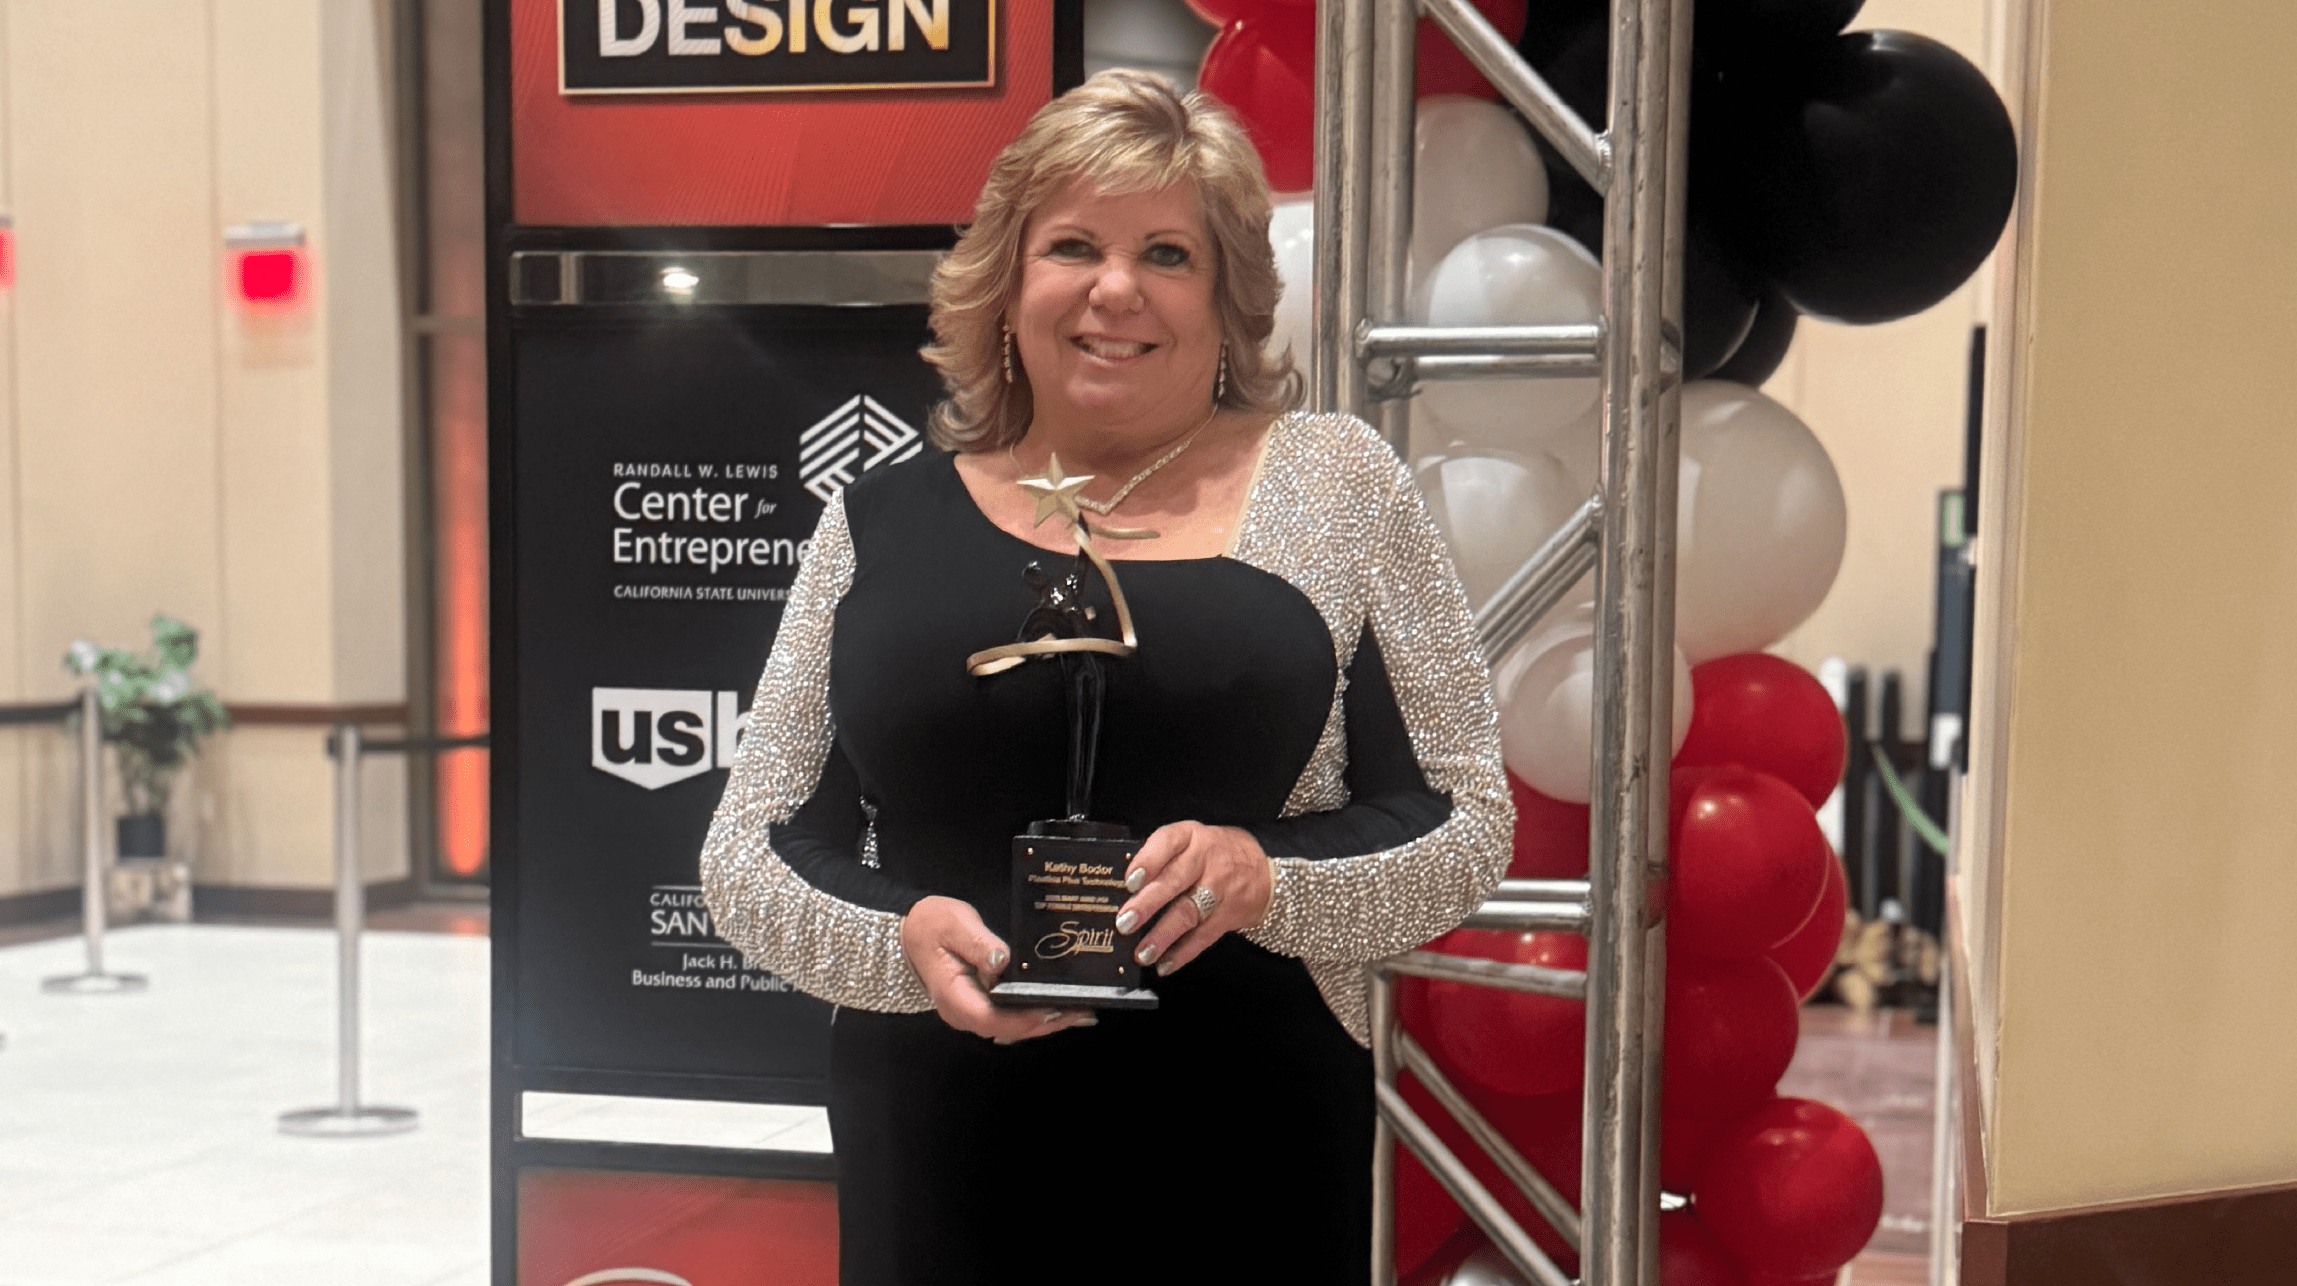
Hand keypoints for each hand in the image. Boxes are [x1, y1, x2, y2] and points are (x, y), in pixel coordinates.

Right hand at [900, 895, 1094, 1043]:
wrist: (910, 931)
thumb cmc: (930, 926)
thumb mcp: (954, 925)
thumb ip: (978, 942)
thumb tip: (1001, 961)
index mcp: (955, 997)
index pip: (993, 1018)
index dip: (1026, 1018)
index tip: (1053, 1009)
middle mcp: (964, 1013)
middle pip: (1009, 1028)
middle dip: (1047, 1023)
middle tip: (1082, 1013)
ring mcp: (972, 1012)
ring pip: (1013, 1027)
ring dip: (1045, 1021)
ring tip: (1079, 1012)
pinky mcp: (981, 1005)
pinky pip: (1010, 1017)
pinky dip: (1034, 1014)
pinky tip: (1056, 1007)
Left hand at [1116, 821, 1274, 976]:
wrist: (1266, 874)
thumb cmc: (1217, 854)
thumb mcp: (1193, 840)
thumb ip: (1162, 856)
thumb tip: (1123, 888)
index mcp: (1191, 837)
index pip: (1168, 842)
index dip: (1148, 861)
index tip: (1130, 880)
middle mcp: (1205, 861)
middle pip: (1174, 881)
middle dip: (1147, 904)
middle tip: (1125, 921)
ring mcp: (1219, 890)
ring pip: (1188, 913)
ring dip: (1162, 935)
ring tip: (1142, 952)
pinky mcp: (1227, 916)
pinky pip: (1203, 936)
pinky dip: (1183, 952)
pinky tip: (1165, 963)